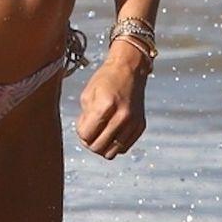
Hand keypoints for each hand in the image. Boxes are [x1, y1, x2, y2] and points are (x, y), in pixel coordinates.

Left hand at [76, 42, 149, 159]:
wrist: (130, 68)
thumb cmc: (106, 79)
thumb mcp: (88, 94)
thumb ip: (84, 118)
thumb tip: (86, 137)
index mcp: (106, 105)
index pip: (86, 135)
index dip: (80, 132)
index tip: (82, 123)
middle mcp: (122, 116)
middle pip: (98, 147)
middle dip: (89, 142)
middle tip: (89, 131)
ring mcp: (133, 122)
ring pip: (112, 152)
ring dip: (103, 146)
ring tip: (100, 133)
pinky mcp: (140, 126)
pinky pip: (124, 148)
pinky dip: (115, 144)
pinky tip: (112, 131)